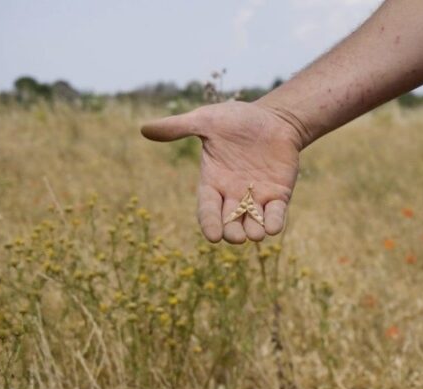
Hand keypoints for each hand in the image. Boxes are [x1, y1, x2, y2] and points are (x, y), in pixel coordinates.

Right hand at [140, 100, 301, 243]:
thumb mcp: (207, 120)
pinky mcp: (279, 195)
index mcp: (213, 182)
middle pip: (229, 223)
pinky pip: (277, 215)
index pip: (207, 208)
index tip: (214, 237)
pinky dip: (275, 223)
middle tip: (236, 237)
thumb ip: (179, 127)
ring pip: (253, 224)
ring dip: (254, 231)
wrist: (273, 118)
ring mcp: (257, 197)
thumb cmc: (237, 119)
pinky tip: (273, 228)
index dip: (209, 223)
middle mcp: (233, 194)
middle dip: (232, 233)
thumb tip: (144, 129)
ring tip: (256, 234)